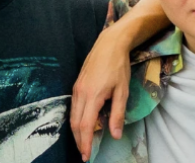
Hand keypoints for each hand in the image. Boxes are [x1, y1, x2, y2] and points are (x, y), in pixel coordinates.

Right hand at [70, 0, 170, 160]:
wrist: (109, 44)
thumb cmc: (118, 67)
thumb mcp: (122, 91)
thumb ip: (118, 114)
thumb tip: (115, 135)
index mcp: (92, 96)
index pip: (85, 125)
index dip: (85, 142)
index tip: (86, 155)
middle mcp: (80, 93)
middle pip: (75, 123)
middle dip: (78, 140)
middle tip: (84, 154)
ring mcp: (76, 88)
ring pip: (72, 115)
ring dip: (76, 131)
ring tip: (82, 143)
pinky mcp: (77, 84)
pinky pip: (73, 107)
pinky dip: (76, 120)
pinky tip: (82, 125)